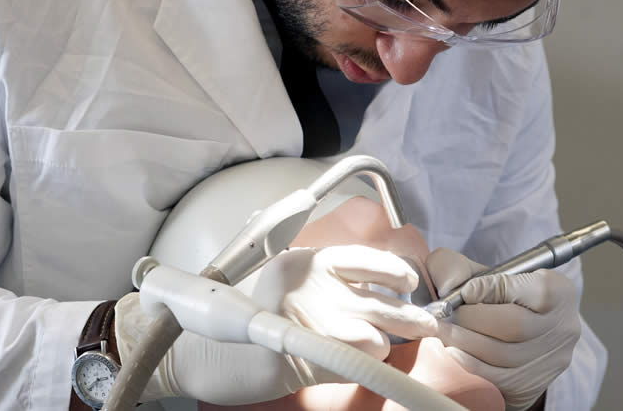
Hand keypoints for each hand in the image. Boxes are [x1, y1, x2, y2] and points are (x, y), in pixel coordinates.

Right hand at [114, 245, 437, 405]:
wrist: (199, 354)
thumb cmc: (243, 326)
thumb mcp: (284, 292)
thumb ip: (323, 287)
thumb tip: (381, 291)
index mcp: (302, 263)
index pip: (367, 259)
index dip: (397, 271)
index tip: (408, 283)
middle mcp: (309, 286)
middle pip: (385, 299)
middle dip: (412, 315)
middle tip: (422, 323)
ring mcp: (307, 320)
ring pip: (380, 331)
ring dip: (387, 341)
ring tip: (380, 344)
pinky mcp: (305, 354)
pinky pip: (360, 359)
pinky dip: (366, 364)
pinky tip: (354, 362)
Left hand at [426, 248, 580, 410]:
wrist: (512, 329)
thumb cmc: (493, 295)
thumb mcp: (479, 271)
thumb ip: (456, 267)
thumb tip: (449, 286)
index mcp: (558, 291)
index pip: (533, 290)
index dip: (492, 289)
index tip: (465, 291)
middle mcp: (563, 326)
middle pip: (515, 325)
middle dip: (471, 319)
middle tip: (444, 315)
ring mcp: (551, 359)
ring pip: (504, 354)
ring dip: (463, 342)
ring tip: (441, 331)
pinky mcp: (534, 384)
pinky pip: (498, 378)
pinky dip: (470, 363)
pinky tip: (452, 351)